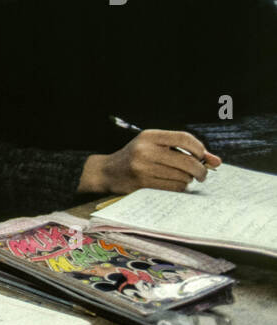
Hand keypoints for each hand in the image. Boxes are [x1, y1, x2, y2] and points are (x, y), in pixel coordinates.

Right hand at [79, 130, 219, 193]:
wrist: (107, 172)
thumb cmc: (137, 158)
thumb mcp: (156, 147)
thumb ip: (185, 150)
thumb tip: (216, 161)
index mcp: (149, 136)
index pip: (184, 138)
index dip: (199, 148)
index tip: (202, 157)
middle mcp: (145, 150)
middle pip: (187, 161)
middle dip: (200, 170)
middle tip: (202, 174)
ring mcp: (142, 167)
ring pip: (182, 176)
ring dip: (188, 180)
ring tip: (183, 178)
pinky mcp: (142, 183)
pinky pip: (173, 188)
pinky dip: (180, 188)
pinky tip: (176, 185)